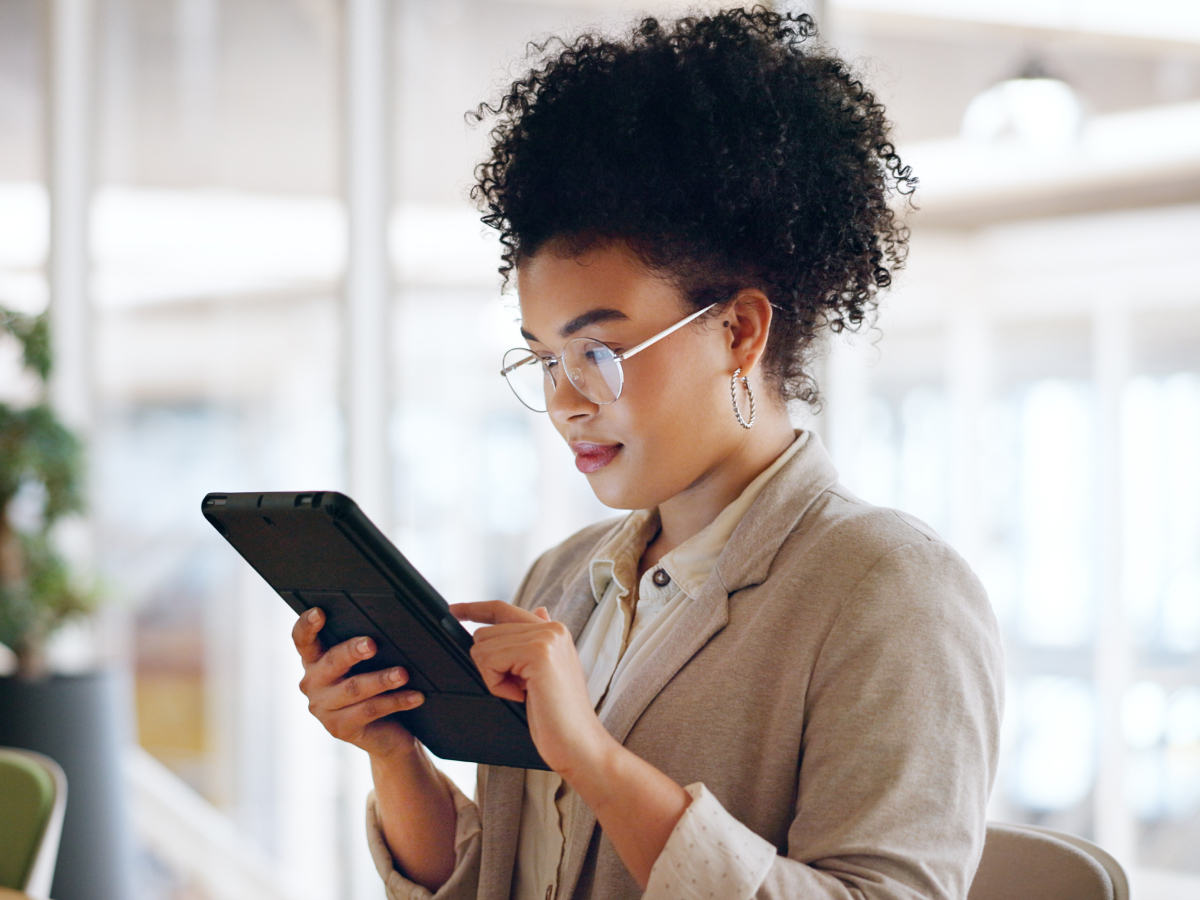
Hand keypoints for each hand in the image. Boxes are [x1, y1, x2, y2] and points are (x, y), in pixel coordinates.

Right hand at [292, 607, 425, 758]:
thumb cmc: (376, 687)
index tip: (319, 612)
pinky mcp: (338, 728)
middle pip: (332, 661)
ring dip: (381, 679)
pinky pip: (370, 710)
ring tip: (403, 673)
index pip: (303, 639)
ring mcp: (323, 708)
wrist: (385, 733)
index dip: (307, 625)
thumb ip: (369, 644)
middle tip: (371, 644)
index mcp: (315, 660)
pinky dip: (396, 701)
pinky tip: (415, 696)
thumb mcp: (369, 663)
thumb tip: (400, 619)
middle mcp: (312, 682)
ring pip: (354, 688)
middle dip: (352, 651)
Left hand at [450, 601, 613, 775]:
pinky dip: (496, 684)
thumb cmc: (558, 718)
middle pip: (485, 632)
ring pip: (483, 646)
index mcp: (552, 631)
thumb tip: (538, 610)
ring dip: (494, 677)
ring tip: (523, 693)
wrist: (579, 744)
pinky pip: (490, 660)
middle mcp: (552, 628)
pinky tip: (522, 696)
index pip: (503, 609)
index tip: (454, 610)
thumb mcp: (544, 674)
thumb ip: (536, 642)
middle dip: (490, 666)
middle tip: (519, 689)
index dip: (475, 609)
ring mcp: (547, 637)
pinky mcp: (538, 652)